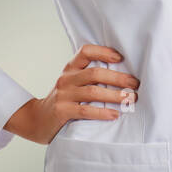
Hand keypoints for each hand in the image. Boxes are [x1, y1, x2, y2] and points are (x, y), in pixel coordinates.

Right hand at [3, 44, 139, 144]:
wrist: (35, 119)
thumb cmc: (63, 100)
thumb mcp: (72, 83)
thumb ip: (90, 77)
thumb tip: (124, 76)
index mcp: (70, 69)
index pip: (85, 51)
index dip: (104, 52)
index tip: (121, 58)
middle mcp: (66, 79)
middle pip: (95, 74)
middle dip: (118, 78)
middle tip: (135, 85)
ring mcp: (63, 95)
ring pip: (93, 92)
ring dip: (115, 95)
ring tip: (130, 99)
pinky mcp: (62, 111)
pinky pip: (85, 111)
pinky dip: (102, 112)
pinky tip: (115, 114)